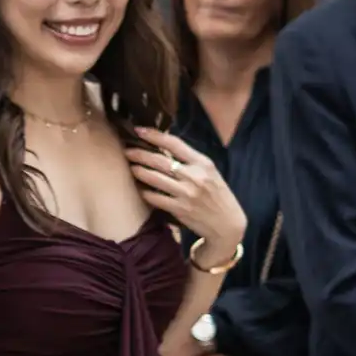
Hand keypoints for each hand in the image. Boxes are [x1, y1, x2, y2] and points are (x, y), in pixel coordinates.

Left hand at [129, 129, 244, 259]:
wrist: (228, 225)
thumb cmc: (219, 196)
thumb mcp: (212, 174)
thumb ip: (191, 162)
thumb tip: (165, 149)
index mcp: (204, 164)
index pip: (174, 144)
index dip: (154, 135)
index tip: (139, 130)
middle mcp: (195, 177)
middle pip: (159, 160)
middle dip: (139, 154)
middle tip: (127, 151)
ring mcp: (186, 194)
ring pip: (153, 178)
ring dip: (138, 171)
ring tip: (132, 168)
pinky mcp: (179, 209)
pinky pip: (154, 197)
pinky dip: (144, 192)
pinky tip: (141, 189)